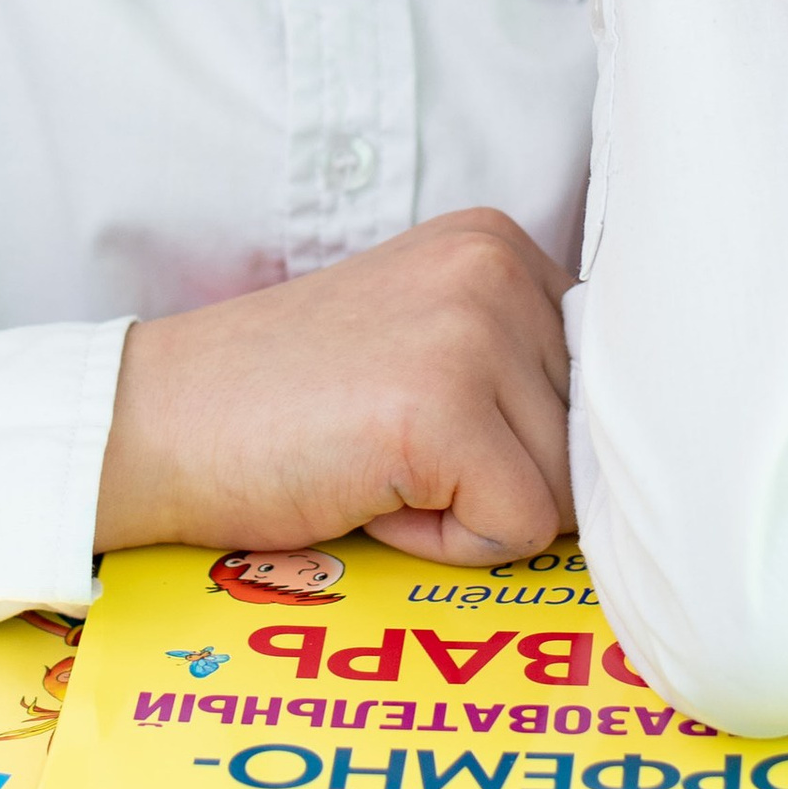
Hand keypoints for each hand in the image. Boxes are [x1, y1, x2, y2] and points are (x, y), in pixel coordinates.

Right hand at [94, 210, 573, 566]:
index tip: (416, 423)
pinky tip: (365, 491)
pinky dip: (442, 545)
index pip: (598, 386)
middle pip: (587, 440)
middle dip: (496, 478)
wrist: (151, 424)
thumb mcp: (419, 343)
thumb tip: (636, 461)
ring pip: (562, 492)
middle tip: (381, 447)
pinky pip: (516, 531)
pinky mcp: (442, 408)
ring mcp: (472, 332)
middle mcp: (498, 267)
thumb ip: (518, 368)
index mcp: (498, 243)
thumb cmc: (278, 408)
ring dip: (469, 513)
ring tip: (371, 465)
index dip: (514, 439)